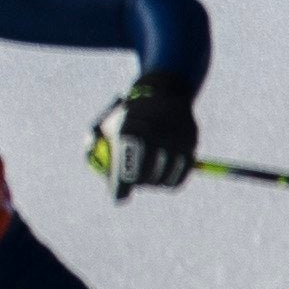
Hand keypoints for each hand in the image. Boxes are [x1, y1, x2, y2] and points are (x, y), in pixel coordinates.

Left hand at [103, 74, 197, 198]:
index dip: (121, 188)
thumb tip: (109, 186)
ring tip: (149, 174)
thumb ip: (98, 151)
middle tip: (133, 181)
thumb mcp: (106, 126)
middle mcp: (154, 135)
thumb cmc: (127, 115)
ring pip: (163, 180)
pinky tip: (164, 175)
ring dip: (154, 182)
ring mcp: (174, 140)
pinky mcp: (191, 144)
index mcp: (129, 131)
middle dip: (137, 183)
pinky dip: (171, 179)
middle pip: (144, 179)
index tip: (119, 197)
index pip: (125, 172)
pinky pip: (180, 176)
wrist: (162, 92)